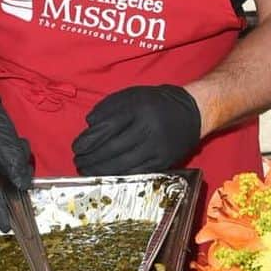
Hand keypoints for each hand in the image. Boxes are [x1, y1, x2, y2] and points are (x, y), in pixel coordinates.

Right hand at [0, 80, 32, 231]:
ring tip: (12, 141)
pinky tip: (6, 143)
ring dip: (9, 165)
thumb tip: (23, 185)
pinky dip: (2, 161)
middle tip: (20, 149)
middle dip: (13, 174)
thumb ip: (13, 160)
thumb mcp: (1, 133)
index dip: (0, 211)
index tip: (9, 228)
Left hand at [72, 85, 201, 174]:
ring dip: (100, 170)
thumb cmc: (156, 103)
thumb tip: (89, 125)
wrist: (192, 112)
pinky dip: (118, 175)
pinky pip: (136, 172)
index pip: (108, 127)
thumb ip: (109, 106)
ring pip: (123, 164)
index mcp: (140, 108)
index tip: (77, 147)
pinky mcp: (164, 161)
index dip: (89, 140)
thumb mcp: (133, 95)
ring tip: (87, 170)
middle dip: (91, 158)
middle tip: (78, 161)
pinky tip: (106, 175)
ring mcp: (157, 147)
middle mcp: (149, 128)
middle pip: (113, 149)